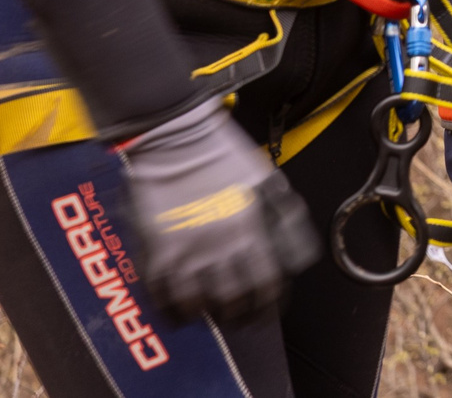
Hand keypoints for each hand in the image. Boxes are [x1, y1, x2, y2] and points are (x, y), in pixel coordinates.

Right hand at [116, 100, 317, 320]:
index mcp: (252, 229)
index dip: (266, 305)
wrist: (178, 138)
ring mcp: (186, 250)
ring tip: (206, 308)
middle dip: (236, 312)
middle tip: (234, 312)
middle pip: (232, 301)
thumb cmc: (223, 155)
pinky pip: (160, 295)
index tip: (263, 310)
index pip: (266, 285)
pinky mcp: (156, 250)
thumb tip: (294, 253)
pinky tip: (176, 305)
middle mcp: (220, 245)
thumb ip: (283, 220)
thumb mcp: (268, 182)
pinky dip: (170, 308)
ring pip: (196, 305)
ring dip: (204, 312)